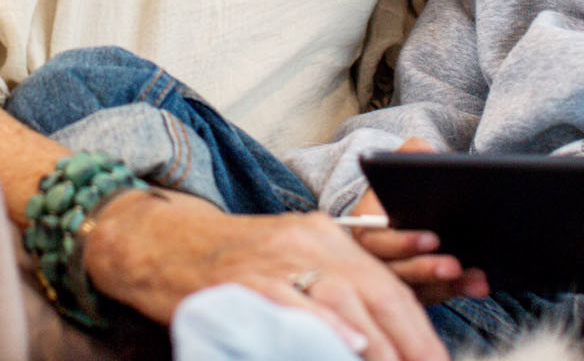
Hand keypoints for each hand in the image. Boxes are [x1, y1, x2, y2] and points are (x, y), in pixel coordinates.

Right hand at [84, 189, 447, 360]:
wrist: (162, 244)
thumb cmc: (234, 266)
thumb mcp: (293, 263)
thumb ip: (337, 291)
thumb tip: (378, 339)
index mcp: (327, 236)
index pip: (388, 284)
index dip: (420, 328)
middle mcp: (309, 241)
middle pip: (376, 290)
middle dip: (411, 341)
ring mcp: (277, 259)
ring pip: (343, 298)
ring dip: (379, 344)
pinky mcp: (245, 279)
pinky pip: (292, 304)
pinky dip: (323, 327)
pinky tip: (347, 346)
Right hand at [350, 140, 487, 303]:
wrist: (415, 205)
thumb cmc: (405, 187)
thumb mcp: (403, 166)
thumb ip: (410, 154)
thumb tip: (423, 149)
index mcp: (365, 222)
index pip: (374, 238)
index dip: (403, 242)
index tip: (433, 238)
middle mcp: (372, 254)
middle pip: (393, 269)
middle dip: (425, 268)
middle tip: (454, 264)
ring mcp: (392, 275)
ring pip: (414, 288)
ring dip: (445, 284)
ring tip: (474, 278)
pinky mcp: (411, 289)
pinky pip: (431, 297)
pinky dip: (455, 291)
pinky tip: (478, 285)